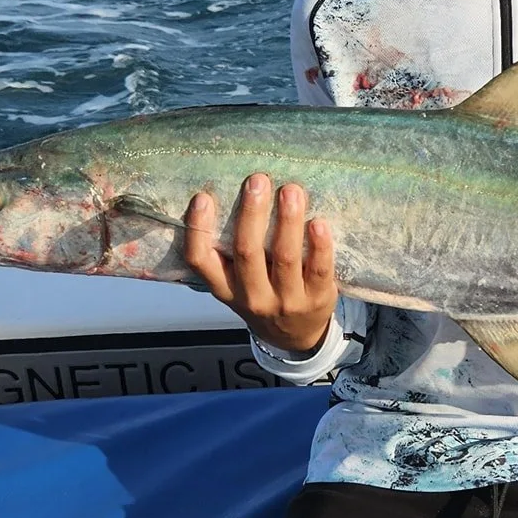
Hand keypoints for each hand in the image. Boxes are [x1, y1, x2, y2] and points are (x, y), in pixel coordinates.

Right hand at [182, 176, 337, 353]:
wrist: (295, 337)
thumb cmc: (262, 295)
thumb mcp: (235, 285)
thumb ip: (228, 254)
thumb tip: (225, 194)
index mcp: (225, 288)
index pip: (201, 262)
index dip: (198, 230)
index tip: (203, 198)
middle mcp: (253, 296)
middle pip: (248, 252)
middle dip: (252, 213)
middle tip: (257, 180)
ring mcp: (287, 300)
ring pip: (285, 257)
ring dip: (287, 221)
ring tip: (291, 190)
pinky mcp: (318, 298)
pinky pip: (319, 269)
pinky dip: (320, 245)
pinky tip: (318, 222)